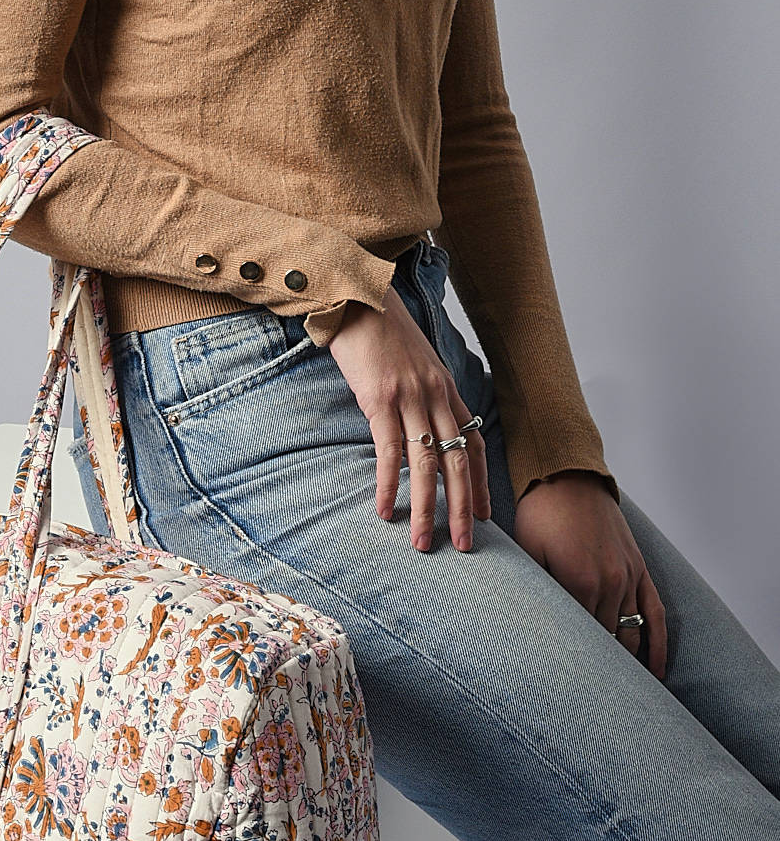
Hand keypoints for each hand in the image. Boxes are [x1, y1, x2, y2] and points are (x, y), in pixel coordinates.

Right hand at [327, 289, 490, 552]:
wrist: (356, 295)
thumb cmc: (379, 330)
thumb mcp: (412, 362)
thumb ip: (421, 393)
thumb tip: (418, 424)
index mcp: (446, 389)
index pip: (473, 445)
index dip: (480, 484)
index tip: (483, 516)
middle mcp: (436, 396)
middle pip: (458, 464)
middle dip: (463, 509)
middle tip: (464, 545)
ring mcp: (410, 398)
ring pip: (427, 465)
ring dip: (426, 509)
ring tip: (423, 542)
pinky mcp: (380, 399)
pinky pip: (390, 452)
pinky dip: (389, 485)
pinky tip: (385, 511)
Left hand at [515, 471, 667, 677]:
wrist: (568, 478)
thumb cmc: (539, 515)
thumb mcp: (527, 553)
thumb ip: (535, 590)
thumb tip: (533, 630)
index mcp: (578, 583)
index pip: (578, 638)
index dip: (572, 665)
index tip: (565, 693)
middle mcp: (610, 584)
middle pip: (607, 642)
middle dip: (598, 672)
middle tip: (589, 706)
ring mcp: (629, 577)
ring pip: (632, 634)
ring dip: (627, 665)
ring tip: (620, 697)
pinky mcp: (640, 570)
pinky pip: (656, 614)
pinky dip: (658, 644)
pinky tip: (656, 671)